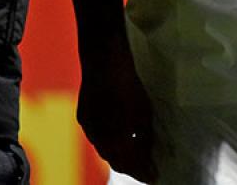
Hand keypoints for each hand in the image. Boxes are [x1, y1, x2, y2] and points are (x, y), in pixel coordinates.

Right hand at [75, 37, 156, 181]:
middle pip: (116, 161)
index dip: (143, 173)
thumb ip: (144, 137)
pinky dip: (107, 141)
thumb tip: (148, 154)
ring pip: (104, 150)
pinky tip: (116, 138)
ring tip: (133, 156)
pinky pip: (96, 137)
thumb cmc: (128, 86)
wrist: (103, 62)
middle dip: (131, 167)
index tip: (154, 177)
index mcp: (116, 140)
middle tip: (145, 170)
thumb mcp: (143, 114)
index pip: (131, 166)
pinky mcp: (83, 117)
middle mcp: (99, 139)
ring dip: (118, 155)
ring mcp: (88, 129)